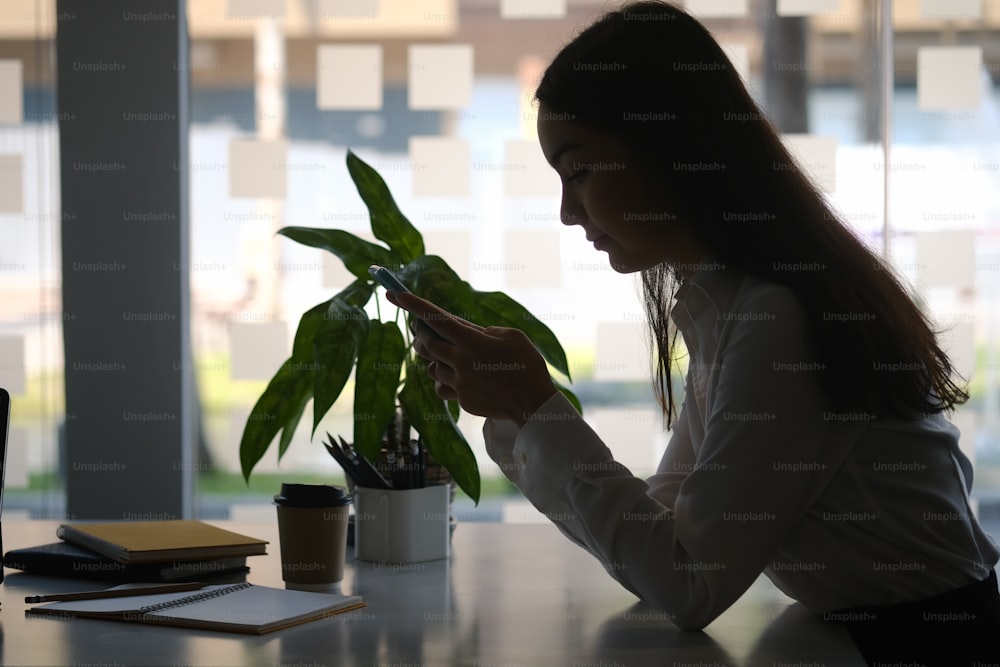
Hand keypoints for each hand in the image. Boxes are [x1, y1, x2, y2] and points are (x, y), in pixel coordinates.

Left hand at [386, 291, 557, 426]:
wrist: (533, 404)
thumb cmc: (528, 365)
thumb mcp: (513, 336)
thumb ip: (486, 331)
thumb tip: (468, 334)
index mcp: (472, 341)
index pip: (436, 318)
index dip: (414, 304)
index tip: (395, 294)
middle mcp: (460, 361)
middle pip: (426, 343)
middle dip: (420, 333)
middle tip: (419, 327)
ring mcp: (459, 382)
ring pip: (431, 367)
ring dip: (435, 358)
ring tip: (450, 356)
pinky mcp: (461, 399)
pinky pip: (441, 387)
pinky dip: (444, 381)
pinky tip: (457, 379)